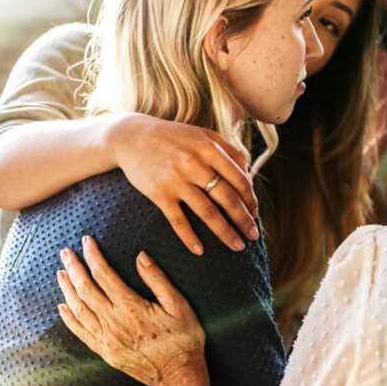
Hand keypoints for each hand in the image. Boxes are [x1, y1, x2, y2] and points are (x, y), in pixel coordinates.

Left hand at [56, 235, 207, 385]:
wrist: (180, 376)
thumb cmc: (184, 340)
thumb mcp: (178, 305)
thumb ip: (157, 280)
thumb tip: (140, 257)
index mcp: (131, 307)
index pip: (104, 275)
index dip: (93, 256)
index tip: (86, 242)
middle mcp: (114, 323)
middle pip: (86, 289)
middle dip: (74, 268)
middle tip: (65, 253)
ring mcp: (107, 339)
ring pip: (79, 309)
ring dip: (68, 289)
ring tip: (60, 273)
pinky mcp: (106, 353)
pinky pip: (81, 333)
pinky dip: (69, 319)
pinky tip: (62, 307)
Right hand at [109, 114, 259, 254]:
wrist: (131, 137)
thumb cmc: (172, 137)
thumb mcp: (202, 134)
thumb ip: (227, 150)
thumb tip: (248, 176)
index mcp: (209, 148)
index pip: (239, 179)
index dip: (250, 199)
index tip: (255, 213)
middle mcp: (194, 163)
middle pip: (228, 198)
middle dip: (244, 220)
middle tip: (253, 235)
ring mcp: (176, 179)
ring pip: (208, 212)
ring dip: (226, 232)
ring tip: (237, 246)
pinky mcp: (159, 193)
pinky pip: (178, 220)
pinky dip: (189, 237)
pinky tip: (200, 250)